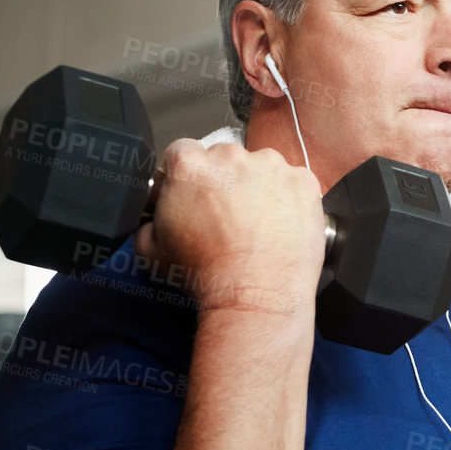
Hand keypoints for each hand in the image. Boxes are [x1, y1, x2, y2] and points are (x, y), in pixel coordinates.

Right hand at [133, 139, 324, 315]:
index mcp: (190, 165)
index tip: (196, 197)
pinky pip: (294, 183)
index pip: (183, 154)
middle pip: (225, 159)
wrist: (255, 295)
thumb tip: (152, 215)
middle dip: (225, 182)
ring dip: (259, 188)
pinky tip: (280, 226)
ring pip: (262, 169)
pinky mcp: (303, 183)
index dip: (188, 179)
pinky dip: (290, 199)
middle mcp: (231, 157)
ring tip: (257, 226)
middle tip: (228, 218)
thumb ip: (147, 219)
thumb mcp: (151, 250)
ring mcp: (272, 167)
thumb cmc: (208, 274)